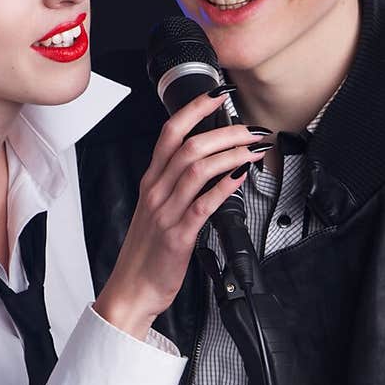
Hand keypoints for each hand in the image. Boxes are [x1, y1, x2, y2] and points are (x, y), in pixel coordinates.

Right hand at [94, 91, 270, 338]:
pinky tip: (240, 177)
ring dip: (230, 154)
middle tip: (250, 129)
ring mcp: (166, 212)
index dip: (194, 109)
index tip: (218, 96)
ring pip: (197, 168)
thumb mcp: (157, 210)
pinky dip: (224, 187)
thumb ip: (176, 187)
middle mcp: (156, 191)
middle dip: (225, 131)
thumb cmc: (147, 252)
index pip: (170, 133)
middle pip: (190, 146)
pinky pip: (203, 204)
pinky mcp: (178, 235)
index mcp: (151, 181)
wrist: (132, 289)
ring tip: (253, 150)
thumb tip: (208, 166)